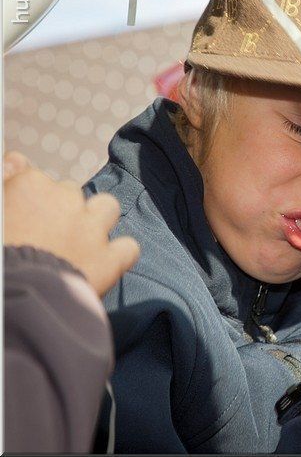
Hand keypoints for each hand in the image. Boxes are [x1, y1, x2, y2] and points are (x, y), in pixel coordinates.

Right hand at [3, 151, 139, 296]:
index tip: (22, 218)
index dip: (29, 201)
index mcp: (28, 186)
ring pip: (106, 207)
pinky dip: (119, 255)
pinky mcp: (109, 259)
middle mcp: (66, 200)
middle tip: (46, 238)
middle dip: (61, 211)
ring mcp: (91, 228)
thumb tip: (17, 158)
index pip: (34, 180)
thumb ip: (5, 180)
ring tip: (80, 242)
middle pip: (69, 193)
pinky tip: (105, 264)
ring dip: (97, 220)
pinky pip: (128, 248)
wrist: (8, 302)